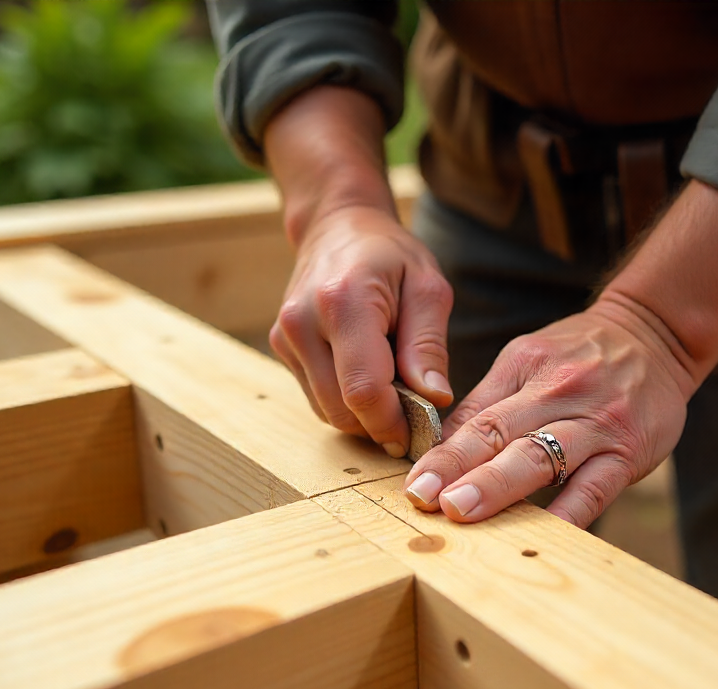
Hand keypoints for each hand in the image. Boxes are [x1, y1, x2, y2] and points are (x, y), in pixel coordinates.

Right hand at [269, 205, 454, 456]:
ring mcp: (286, 337)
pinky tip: (369, 375)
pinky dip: (347, 401)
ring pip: (327, 411)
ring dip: (364, 415)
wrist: (338, 227)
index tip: (422, 432)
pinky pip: (318, 398)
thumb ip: (429, 346)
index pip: (364, 389)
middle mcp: (303, 322)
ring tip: (394, 385)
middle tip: (416, 415)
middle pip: (341, 409)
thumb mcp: (427, 289)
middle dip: (381, 424)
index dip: (394, 423)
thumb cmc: (390, 255)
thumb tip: (435, 399)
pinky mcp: (282, 348)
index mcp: (343, 302)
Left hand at [402, 291, 696, 527]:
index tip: (412, 482)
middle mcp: (556, 391)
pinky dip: (568, 513)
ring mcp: (594, 423)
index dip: (440, 452)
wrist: (656, 335)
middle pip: (499, 433)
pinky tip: (543, 535)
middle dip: (457, 467)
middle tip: (424, 498)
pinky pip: (594, 487)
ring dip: (498, 486)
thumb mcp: (529, 361)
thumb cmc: (581, 357)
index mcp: (524, 368)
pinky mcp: (628, 451)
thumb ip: (488, 404)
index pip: (475, 415)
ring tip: (463, 512)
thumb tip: (438, 451)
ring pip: (541, 457)